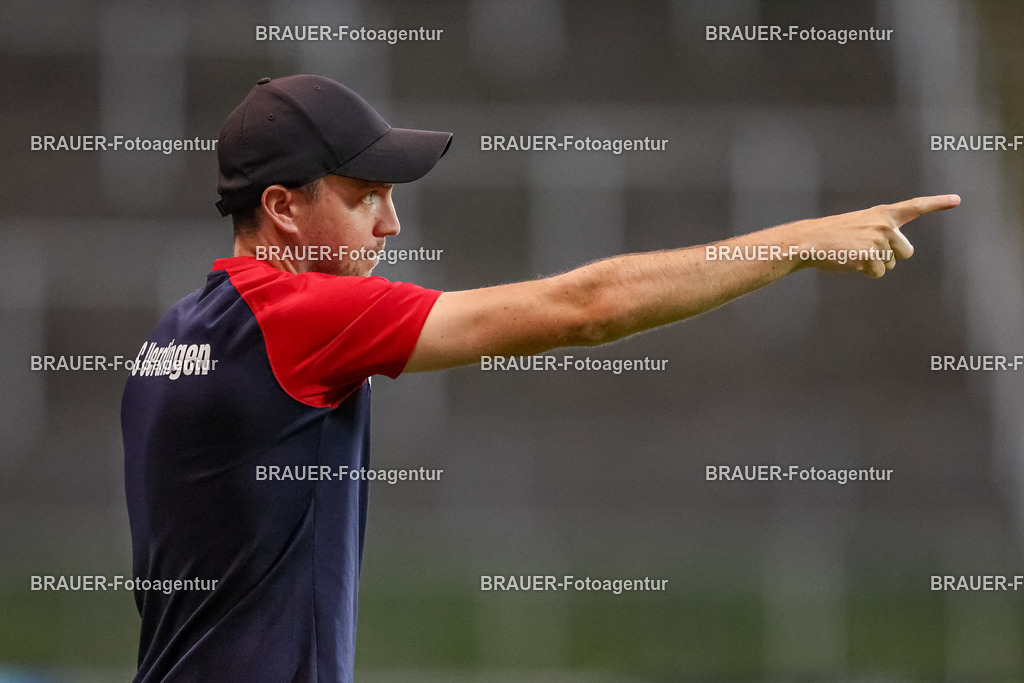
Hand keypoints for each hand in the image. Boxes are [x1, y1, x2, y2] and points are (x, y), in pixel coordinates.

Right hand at [794, 194, 960, 277]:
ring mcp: (878, 240)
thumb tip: (892, 256)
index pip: (915, 206)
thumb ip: (880, 232)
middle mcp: (885, 225)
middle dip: (890, 257)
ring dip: (873, 264)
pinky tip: (850, 262)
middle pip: (906, 252)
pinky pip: (877, 273)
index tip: (956, 200)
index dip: (938, 203)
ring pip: (890, 265)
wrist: (809, 241)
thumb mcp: (859, 224)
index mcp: (882, 214)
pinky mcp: (870, 256)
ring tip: (853, 254)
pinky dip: (864, 272)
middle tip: (864, 251)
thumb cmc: (831, 235)